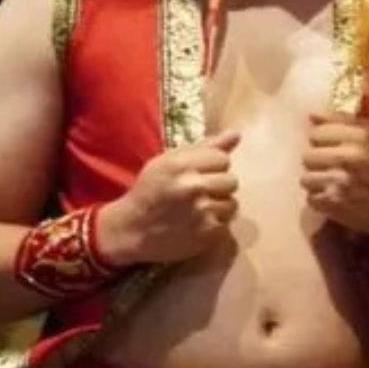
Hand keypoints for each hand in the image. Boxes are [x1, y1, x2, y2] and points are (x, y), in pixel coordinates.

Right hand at [103, 130, 241, 264]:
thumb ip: (204, 147)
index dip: (212, 166)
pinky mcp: (208, 233)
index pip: (222, 158)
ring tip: (197, 209)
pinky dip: (215, 225)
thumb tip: (236, 134)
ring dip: (218, 207)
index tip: (197, 174)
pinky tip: (197, 224)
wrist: (132, 230)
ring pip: (232, 203)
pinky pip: (227, 223)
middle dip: (217, 187)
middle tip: (197, 194)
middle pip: (232, 181)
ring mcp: (202, 211)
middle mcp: (192, 186)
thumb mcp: (169, 162)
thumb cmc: (152, 191)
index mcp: (180, 164)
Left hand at [304, 112, 368, 238]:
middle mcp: (347, 158)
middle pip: (308, 156)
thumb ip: (344, 122)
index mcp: (360, 137)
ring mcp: (340, 184)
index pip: (317, 134)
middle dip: (320, 163)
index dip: (326, 142)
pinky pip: (313, 201)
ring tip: (337, 186)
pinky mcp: (336, 207)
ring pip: (307, 180)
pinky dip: (323, 201)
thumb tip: (311, 115)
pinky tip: (339, 200)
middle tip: (336, 169)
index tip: (337, 149)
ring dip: (320, 183)